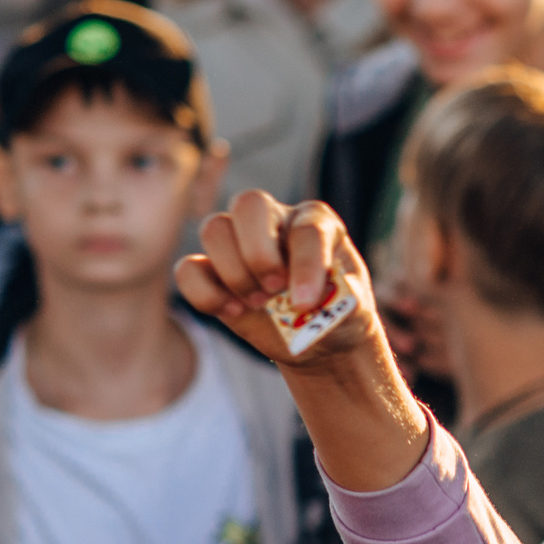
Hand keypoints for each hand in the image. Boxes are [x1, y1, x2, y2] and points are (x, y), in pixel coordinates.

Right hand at [176, 190, 383, 369]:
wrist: (320, 339)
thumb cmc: (339, 315)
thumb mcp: (355, 311)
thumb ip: (344, 301)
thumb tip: (315, 298)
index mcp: (317, 222)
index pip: (306, 229)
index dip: (304, 265)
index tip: (305, 303)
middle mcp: (275, 221)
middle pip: (248, 204)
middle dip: (257, 253)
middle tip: (273, 290)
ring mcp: (240, 241)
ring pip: (214, 229)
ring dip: (234, 274)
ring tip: (259, 303)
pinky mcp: (213, 271)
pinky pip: (188, 268)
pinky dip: (204, 293)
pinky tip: (233, 311)